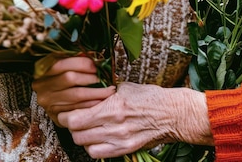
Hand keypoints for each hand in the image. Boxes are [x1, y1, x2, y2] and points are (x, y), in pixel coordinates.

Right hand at [32, 56, 115, 125]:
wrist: (49, 101)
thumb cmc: (60, 81)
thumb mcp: (63, 68)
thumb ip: (75, 61)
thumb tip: (94, 56)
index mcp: (43, 70)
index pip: (62, 63)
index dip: (82, 63)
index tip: (96, 66)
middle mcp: (42, 85)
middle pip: (70, 78)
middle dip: (91, 78)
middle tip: (105, 79)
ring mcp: (48, 101)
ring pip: (76, 95)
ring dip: (96, 93)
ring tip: (109, 91)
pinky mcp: (55, 114)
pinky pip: (77, 109)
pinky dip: (91, 104)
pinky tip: (100, 101)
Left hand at [58, 82, 213, 158]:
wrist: (174, 114)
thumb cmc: (151, 97)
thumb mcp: (126, 87)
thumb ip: (105, 90)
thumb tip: (88, 88)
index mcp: (113, 107)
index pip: (75, 119)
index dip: (67, 116)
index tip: (67, 111)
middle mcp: (114, 126)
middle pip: (77, 134)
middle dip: (72, 127)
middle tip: (75, 120)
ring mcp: (120, 140)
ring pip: (85, 146)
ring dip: (83, 138)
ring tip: (87, 129)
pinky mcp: (125, 149)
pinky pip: (98, 154)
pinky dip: (93, 147)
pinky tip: (97, 139)